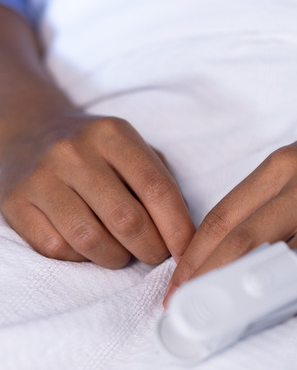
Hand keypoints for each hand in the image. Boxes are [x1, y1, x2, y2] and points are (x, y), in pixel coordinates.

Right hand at [0, 113, 194, 268]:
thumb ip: (161, 182)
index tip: (187, 252)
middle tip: (156, 256)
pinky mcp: (15, 203)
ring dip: (116, 258)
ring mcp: (41, 177)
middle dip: (151, 249)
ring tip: (124, 253)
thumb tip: (184, 233)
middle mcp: (74, 152)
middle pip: (127, 219)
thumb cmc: (97, 151)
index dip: (177, 228)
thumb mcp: (133, 149)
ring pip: (90, 239)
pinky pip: (57, 248)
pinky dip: (80, 258)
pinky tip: (88, 247)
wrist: (30, 132)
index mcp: (113, 134)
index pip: (157, 189)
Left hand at [164, 139, 296, 320]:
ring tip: (233, 317)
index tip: (177, 285)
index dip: (196, 255)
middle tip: (192, 309)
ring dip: (260, 290)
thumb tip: (222, 248)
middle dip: (211, 278)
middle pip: (248, 237)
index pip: (226, 216)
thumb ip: (264, 199)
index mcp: (283, 167)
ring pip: (294, 253)